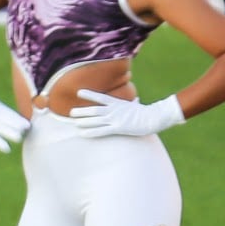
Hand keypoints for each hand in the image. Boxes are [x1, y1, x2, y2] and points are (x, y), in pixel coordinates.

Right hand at [0, 83, 29, 152]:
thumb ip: (5, 117)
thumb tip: (22, 125)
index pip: (11, 114)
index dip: (20, 120)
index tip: (31, 126)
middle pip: (7, 118)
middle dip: (17, 123)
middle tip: (29, 129)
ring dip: (9, 131)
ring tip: (20, 138)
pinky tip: (6, 149)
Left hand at [69, 89, 184, 138]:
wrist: (153, 117)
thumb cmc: (145, 112)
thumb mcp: (136, 106)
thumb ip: (132, 103)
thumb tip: (136, 100)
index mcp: (117, 103)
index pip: (100, 97)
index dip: (89, 94)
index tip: (78, 92)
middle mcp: (114, 110)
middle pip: (94, 110)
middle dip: (82, 111)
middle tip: (71, 112)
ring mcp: (115, 119)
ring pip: (95, 120)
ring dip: (84, 121)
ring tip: (74, 122)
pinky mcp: (118, 128)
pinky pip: (101, 131)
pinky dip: (91, 132)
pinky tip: (82, 133)